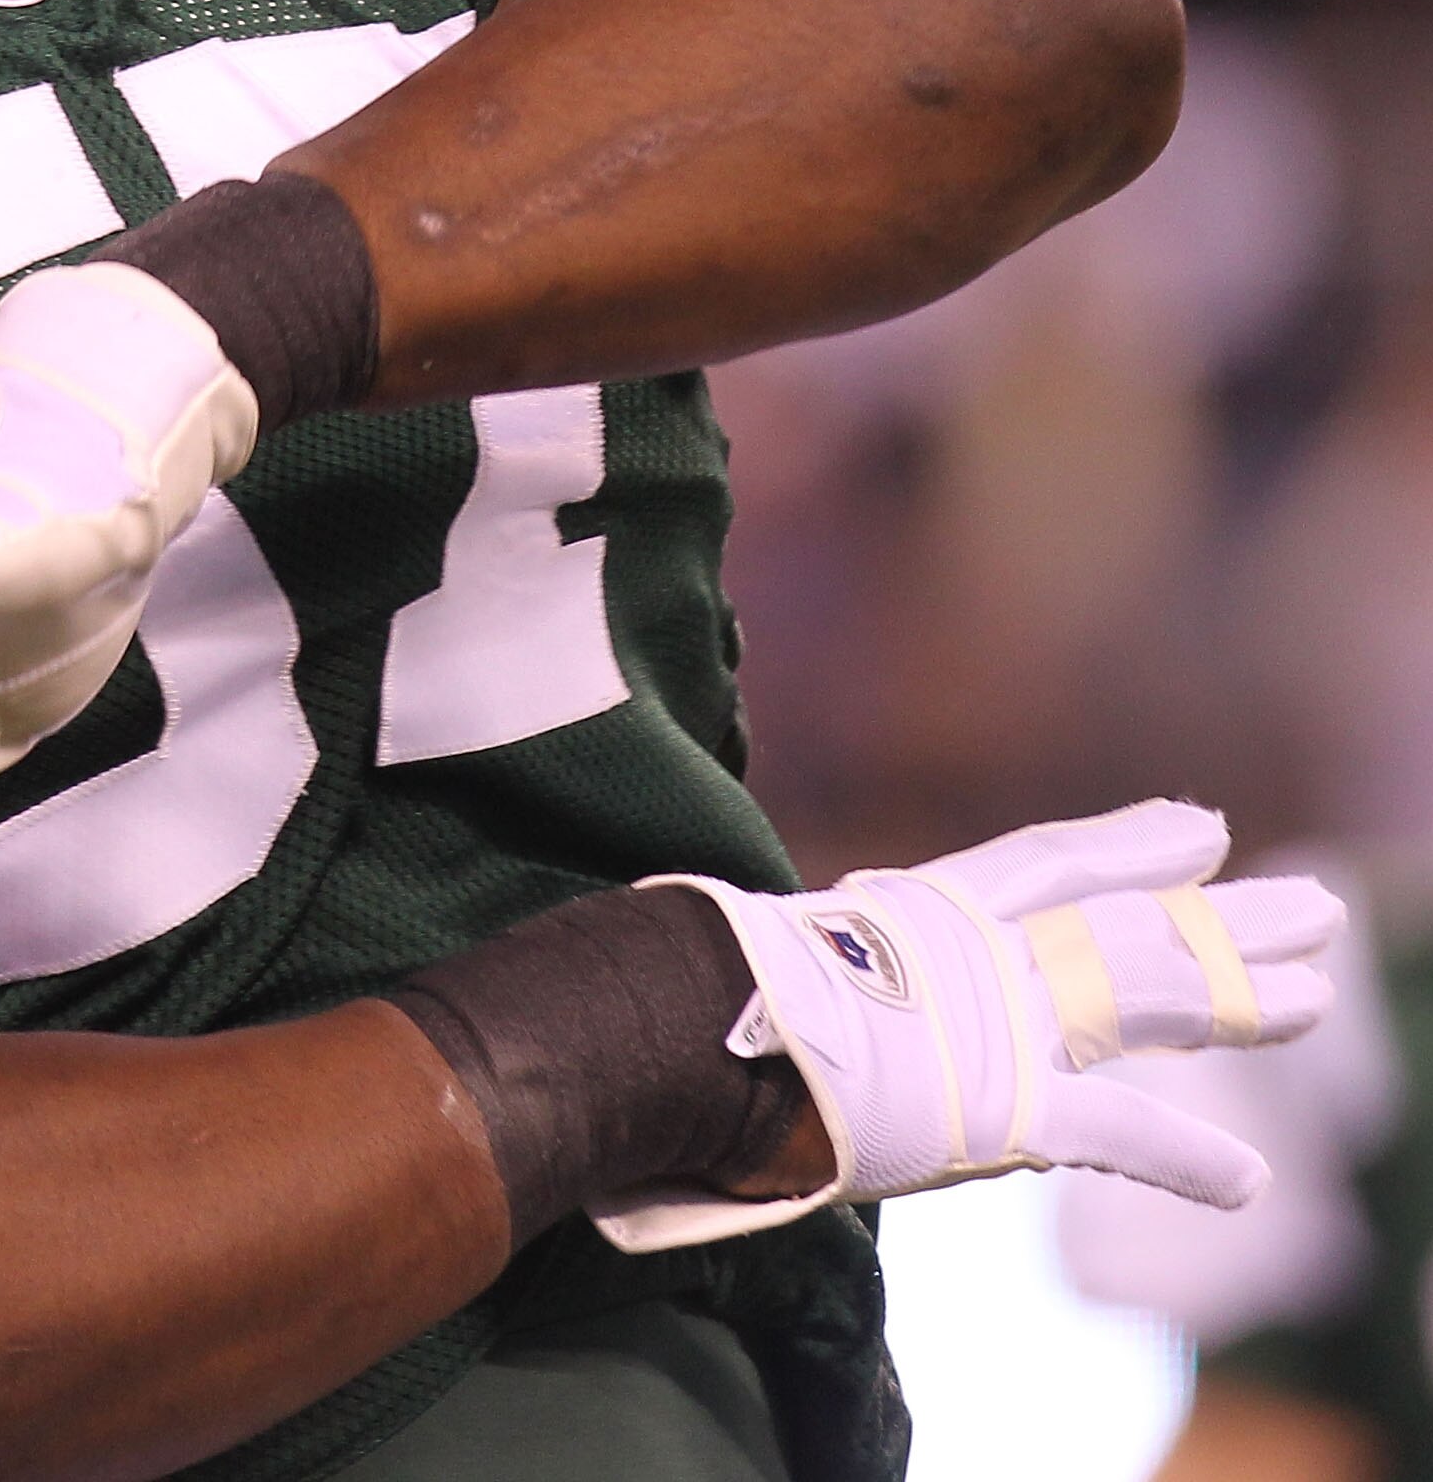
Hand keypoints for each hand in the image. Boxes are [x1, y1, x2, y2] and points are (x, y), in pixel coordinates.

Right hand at [596, 800, 1341, 1250]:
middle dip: (1223, 917)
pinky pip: (1114, 1128)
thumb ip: (815, 960)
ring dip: (1236, 996)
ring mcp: (998, 1019)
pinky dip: (1183, 1157)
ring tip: (1317, 997)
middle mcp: (979, 950)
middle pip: (1127, 923)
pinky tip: (1249, 1183)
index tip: (1202, 825)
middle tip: (1313, 907)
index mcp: (926, 910)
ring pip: (1145, 994)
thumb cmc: (705, 989)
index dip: (1130, 841)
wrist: (691, 1025)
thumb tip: (757, 951)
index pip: (1049, 859)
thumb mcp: (779, 954)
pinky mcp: (1002, 1102)